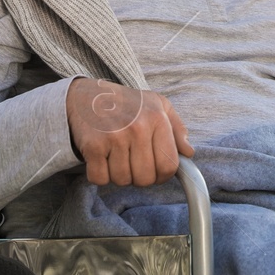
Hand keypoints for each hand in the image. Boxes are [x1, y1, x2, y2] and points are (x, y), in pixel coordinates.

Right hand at [65, 77, 195, 186]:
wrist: (86, 95)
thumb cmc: (126, 103)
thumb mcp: (158, 105)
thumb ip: (177, 128)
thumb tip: (188, 153)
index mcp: (157, 118)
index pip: (169, 165)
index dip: (163, 176)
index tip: (155, 172)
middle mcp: (138, 128)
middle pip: (146, 178)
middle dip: (140, 178)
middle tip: (132, 163)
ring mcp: (114, 137)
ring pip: (123, 180)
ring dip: (119, 175)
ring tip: (116, 157)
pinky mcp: (92, 145)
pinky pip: (100, 179)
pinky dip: (99, 175)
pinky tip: (101, 159)